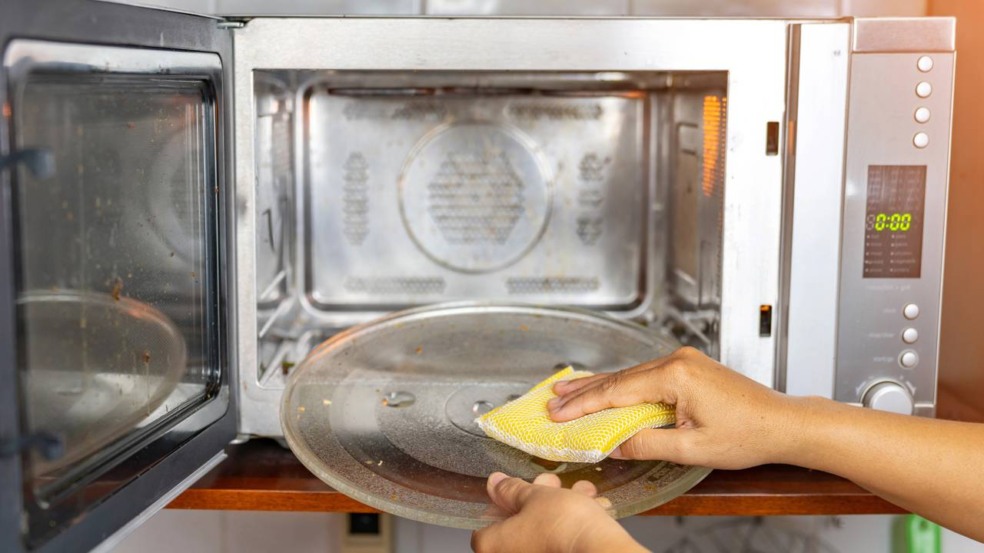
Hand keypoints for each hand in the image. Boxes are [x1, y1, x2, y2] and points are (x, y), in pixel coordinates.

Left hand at [471, 472, 646, 552]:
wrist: (600, 549)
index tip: (515, 490)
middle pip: (517, 525)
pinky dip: (573, 525)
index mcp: (493, 546)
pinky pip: (560, 542)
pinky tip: (593, 507)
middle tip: (552, 484)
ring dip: (562, 507)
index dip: (500, 504)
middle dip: (538, 499)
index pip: (483, 525)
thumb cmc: (561, 524)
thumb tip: (495, 483)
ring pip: (543, 531)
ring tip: (581, 491)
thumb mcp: (535, 495)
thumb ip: (512, 489)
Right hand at [547, 347, 799, 468]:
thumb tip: (613, 445)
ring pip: (630, 375)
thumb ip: (647, 444)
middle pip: (619, 378)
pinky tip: (605, 389)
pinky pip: (645, 376)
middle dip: (583, 392)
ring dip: (599, 386)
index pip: (617, 392)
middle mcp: (677, 360)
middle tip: (552, 400)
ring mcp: (683, 361)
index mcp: (676, 375)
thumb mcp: (692, 448)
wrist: (783, 423)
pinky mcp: (688, 368)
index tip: (558, 414)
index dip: (584, 406)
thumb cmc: (748, 434)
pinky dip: (621, 385)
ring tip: (567, 392)